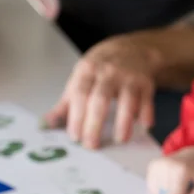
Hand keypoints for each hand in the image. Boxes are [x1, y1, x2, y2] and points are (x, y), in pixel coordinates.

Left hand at [44, 34, 156, 148]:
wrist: (132, 49)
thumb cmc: (102, 68)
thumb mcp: (81, 78)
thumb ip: (66, 103)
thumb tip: (46, 124)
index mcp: (87, 70)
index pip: (79, 95)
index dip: (76, 116)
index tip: (74, 136)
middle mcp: (108, 72)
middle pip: (100, 100)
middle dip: (95, 124)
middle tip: (91, 145)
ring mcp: (129, 77)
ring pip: (126, 100)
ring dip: (124, 121)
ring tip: (120, 139)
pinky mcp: (146, 83)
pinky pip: (147, 100)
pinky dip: (146, 113)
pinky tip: (144, 126)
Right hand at [147, 146, 193, 193]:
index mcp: (183, 168)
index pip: (175, 193)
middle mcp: (167, 164)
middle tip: (186, 187)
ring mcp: (158, 164)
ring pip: (159, 193)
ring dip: (169, 193)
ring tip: (179, 182)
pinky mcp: (152, 166)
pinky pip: (154, 188)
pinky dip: (162, 189)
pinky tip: (171, 180)